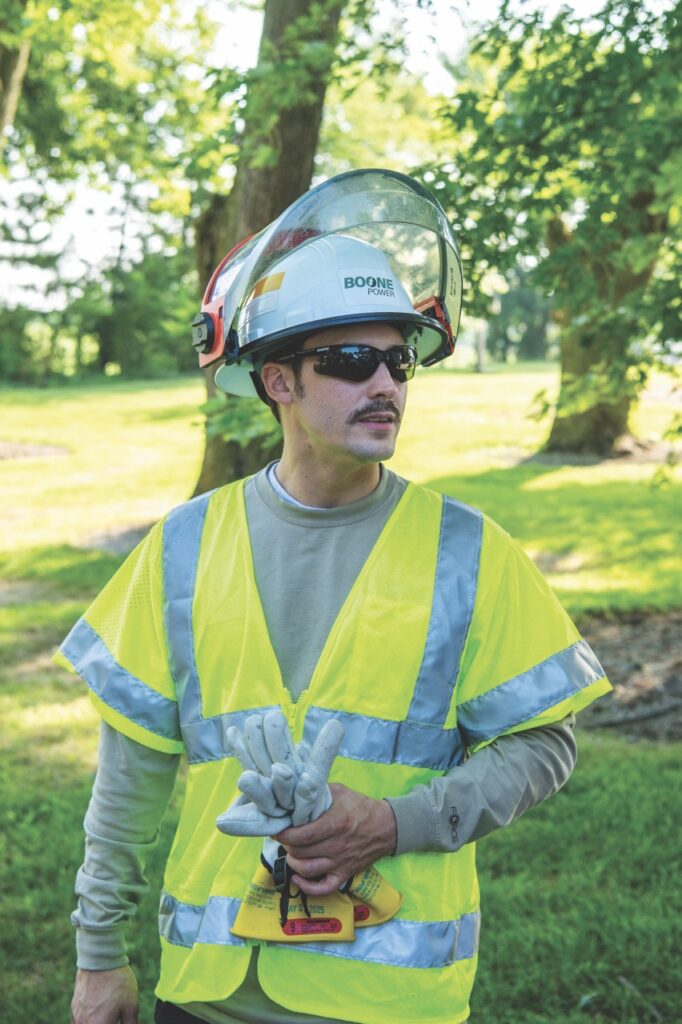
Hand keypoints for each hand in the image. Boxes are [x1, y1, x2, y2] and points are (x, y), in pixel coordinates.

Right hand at [71, 965, 138, 1023]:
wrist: (100, 959)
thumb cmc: (118, 983)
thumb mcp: (131, 1006)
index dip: (114, 1023)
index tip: (118, 1019)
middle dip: (106, 1022)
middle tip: (114, 1016)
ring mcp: (76, 1017)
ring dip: (96, 1021)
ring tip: (107, 1013)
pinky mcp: (74, 1007)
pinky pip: (79, 1021)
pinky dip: (89, 1020)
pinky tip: (99, 1010)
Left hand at [274, 783, 396, 895]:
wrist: (386, 827)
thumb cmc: (361, 807)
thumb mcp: (340, 792)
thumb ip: (318, 791)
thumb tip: (295, 790)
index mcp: (335, 823)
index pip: (301, 834)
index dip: (284, 833)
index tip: (277, 828)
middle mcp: (336, 845)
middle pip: (300, 852)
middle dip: (286, 844)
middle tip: (283, 837)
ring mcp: (340, 862)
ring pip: (307, 869)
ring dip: (293, 861)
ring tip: (290, 851)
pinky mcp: (344, 874)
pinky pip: (323, 888)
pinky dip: (307, 886)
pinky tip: (297, 877)